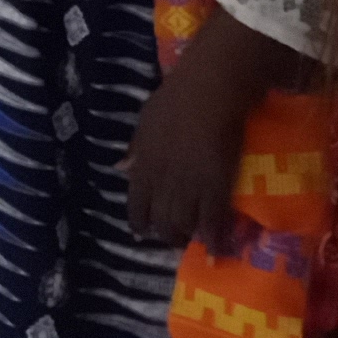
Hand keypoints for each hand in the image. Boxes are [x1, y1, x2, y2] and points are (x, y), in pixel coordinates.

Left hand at [125, 55, 258, 247]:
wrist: (210, 91)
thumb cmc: (177, 98)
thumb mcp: (145, 121)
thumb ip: (136, 148)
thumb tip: (120, 168)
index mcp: (144, 166)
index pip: (136, 206)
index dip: (139, 222)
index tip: (143, 231)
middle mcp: (163, 182)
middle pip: (161, 221)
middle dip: (166, 234)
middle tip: (174, 237)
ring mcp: (190, 186)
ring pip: (184, 224)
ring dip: (187, 236)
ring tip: (193, 241)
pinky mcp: (217, 185)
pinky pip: (213, 220)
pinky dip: (213, 237)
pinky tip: (215, 247)